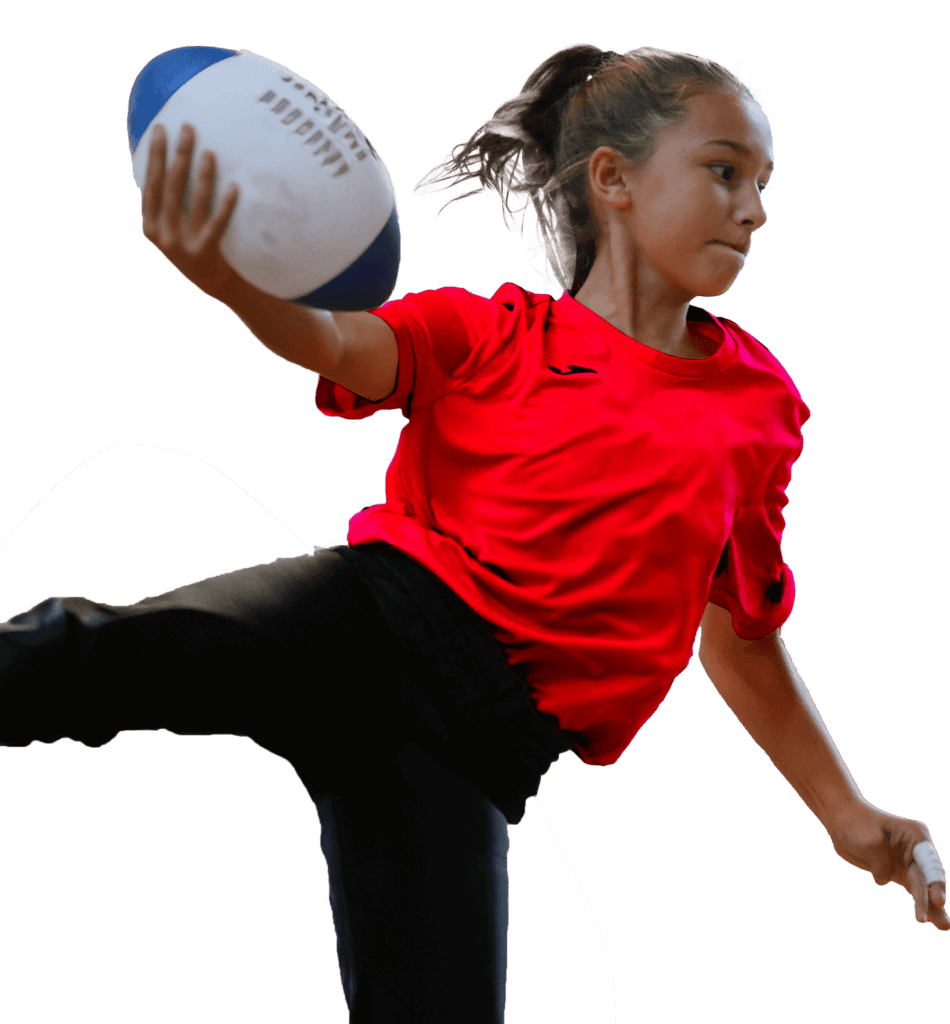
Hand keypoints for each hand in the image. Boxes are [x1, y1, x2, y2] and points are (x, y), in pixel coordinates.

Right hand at [140, 123, 241, 302]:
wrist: (212, 283)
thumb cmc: (192, 244)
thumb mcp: (170, 226)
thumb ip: (165, 201)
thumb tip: (166, 157)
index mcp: (150, 224)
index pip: (150, 183)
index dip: (155, 155)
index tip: (161, 128)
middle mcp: (163, 233)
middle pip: (171, 186)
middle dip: (179, 154)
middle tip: (189, 129)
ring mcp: (184, 243)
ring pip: (194, 201)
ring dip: (202, 174)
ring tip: (210, 152)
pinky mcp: (206, 252)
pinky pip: (218, 224)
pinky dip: (226, 205)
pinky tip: (234, 188)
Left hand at [828, 800, 947, 929]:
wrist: (841, 822)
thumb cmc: (857, 824)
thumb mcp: (870, 840)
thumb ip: (881, 863)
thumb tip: (884, 880)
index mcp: (916, 836)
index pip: (930, 862)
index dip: (935, 882)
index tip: (937, 899)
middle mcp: (917, 850)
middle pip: (928, 879)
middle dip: (934, 901)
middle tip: (942, 925)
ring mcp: (908, 863)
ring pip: (923, 889)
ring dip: (932, 908)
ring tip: (944, 927)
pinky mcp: (897, 873)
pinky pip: (912, 891)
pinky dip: (920, 904)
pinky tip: (929, 920)